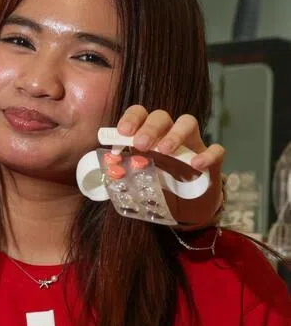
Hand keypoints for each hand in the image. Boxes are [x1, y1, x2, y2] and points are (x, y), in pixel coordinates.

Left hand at [113, 105, 223, 224]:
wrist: (184, 211)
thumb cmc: (158, 189)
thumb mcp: (137, 182)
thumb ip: (124, 174)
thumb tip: (109, 169)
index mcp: (148, 137)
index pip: (140, 115)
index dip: (132, 118)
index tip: (122, 132)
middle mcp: (169, 135)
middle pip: (162, 116)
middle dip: (150, 127)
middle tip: (141, 144)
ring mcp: (192, 145)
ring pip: (188, 122)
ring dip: (175, 134)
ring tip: (164, 151)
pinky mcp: (212, 161)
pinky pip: (216, 150)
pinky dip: (208, 155)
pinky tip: (196, 165)